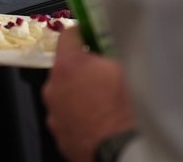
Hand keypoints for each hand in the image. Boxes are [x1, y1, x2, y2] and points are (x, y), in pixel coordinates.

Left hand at [43, 31, 135, 161]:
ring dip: (81, 94)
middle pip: (66, 68)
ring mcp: (55, 115)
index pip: (68, 35)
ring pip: (66, 95)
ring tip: (105, 101)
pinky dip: (81, 116)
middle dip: (84, 68)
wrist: (126, 152)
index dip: (83, 33)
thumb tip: (118, 42)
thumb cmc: (129, 110)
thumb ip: (115, 52)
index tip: (93, 34)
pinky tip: (100, 120)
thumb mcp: (129, 68)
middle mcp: (54, 89)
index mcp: (68, 66)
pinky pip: (69, 118)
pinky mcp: (60, 137)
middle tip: (106, 72)